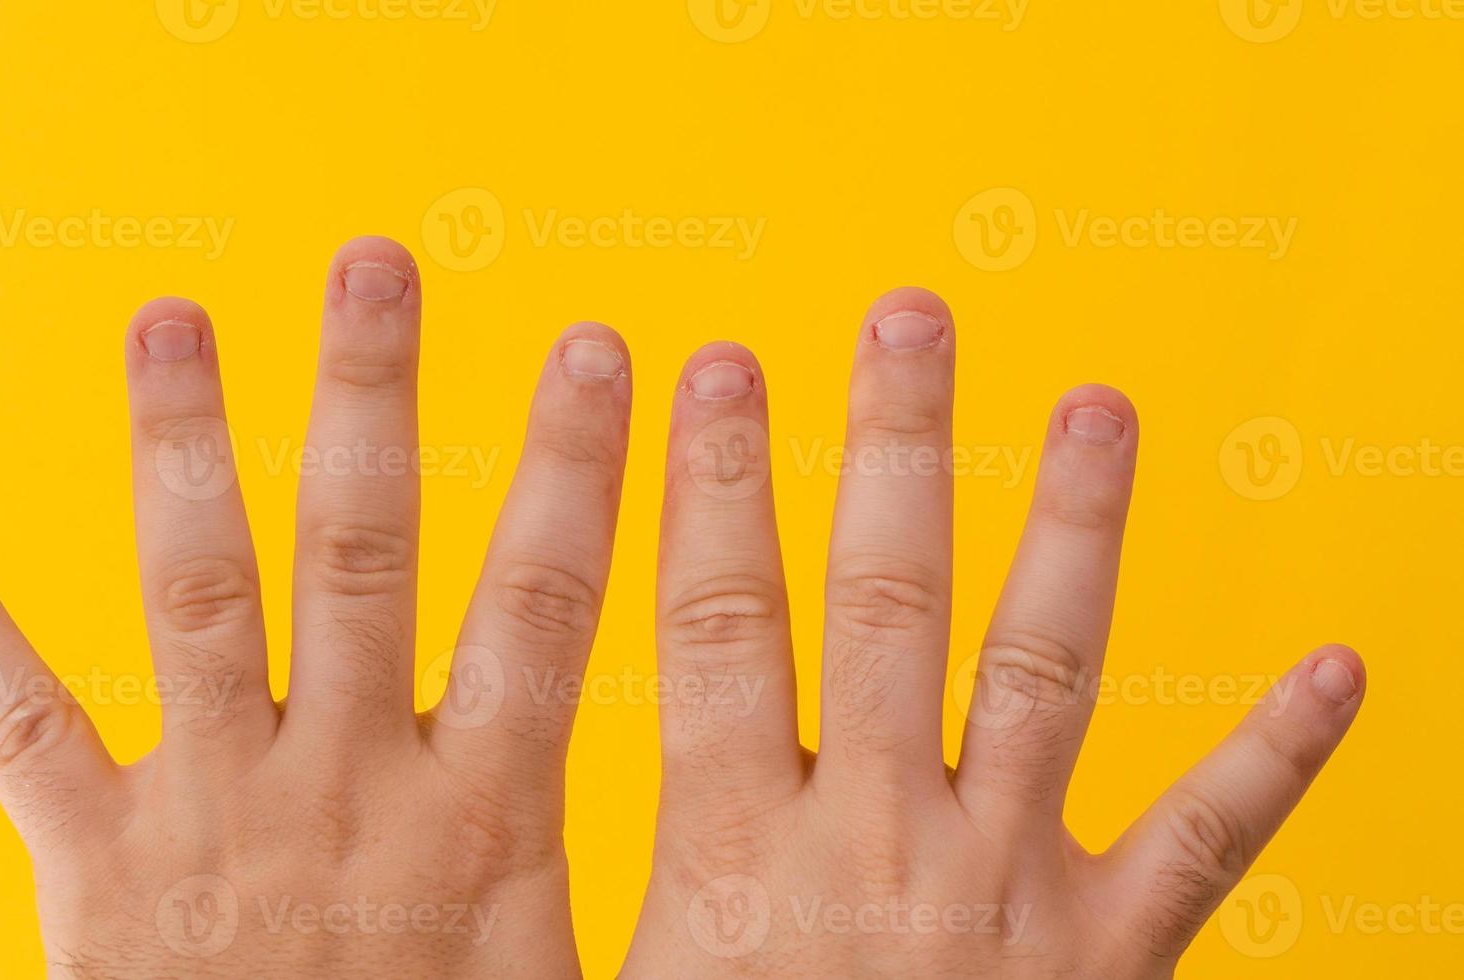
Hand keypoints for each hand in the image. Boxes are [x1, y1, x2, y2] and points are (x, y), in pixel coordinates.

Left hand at [0, 238, 631, 977]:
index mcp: (474, 818)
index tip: (597, 352)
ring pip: (197, 595)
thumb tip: (684, 858)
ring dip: (181, 447)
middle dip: (373, 397)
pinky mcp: (95, 866)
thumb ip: (583, 887)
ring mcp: (211, 812)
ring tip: (170, 320)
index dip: (576, 471)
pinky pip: (21, 733)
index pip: (544, 605)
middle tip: (375, 265)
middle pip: (362, 551)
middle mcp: (341, 787)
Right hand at [621, 288, 1364, 976]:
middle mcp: (883, 845)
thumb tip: (477, 880)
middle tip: (907, 321)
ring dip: (1075, 529)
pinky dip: (1279, 748)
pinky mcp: (1112, 951)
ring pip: (1046, 668)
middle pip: (888, 602)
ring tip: (1098, 408)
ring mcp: (1008, 888)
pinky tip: (1342, 664)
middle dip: (895, 448)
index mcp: (743, 858)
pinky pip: (1212, 836)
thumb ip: (571, 918)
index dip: (709, 491)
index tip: (709, 371)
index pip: (718, 628)